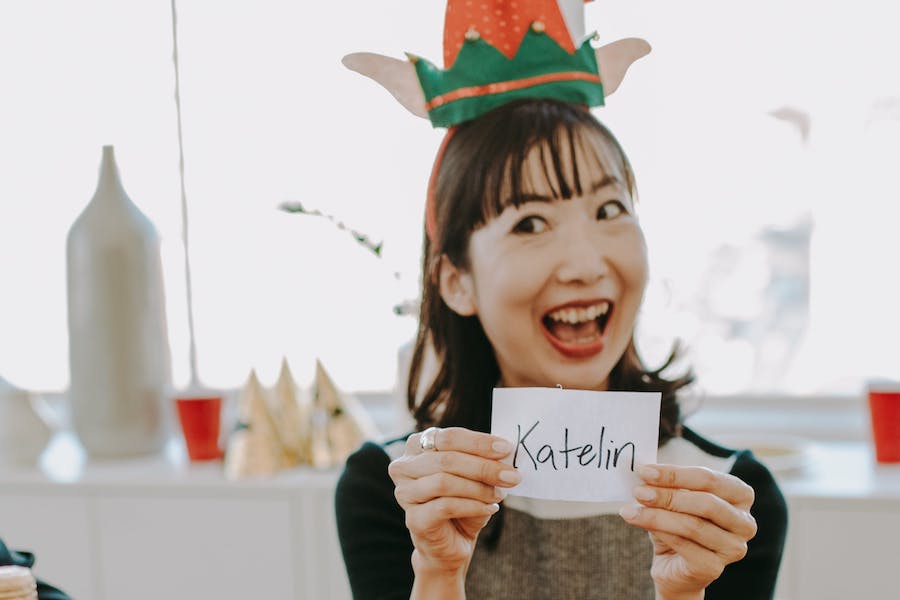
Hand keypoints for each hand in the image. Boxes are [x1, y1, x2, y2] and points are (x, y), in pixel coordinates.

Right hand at [388, 427, 521, 581]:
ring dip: (478, 488)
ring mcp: (405, 493)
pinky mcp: (413, 519)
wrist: (451, 542)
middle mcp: (404, 466)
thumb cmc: (462, 501)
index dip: (479, 443)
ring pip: (444, 482)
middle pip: (446, 459)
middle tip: (511, 476)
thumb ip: (482, 459)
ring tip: (500, 494)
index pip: (449, 437)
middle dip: (483, 467)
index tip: (506, 448)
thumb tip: (504, 451)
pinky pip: (446, 506)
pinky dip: (473, 506)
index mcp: (417, 445)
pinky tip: (490, 508)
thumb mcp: (473, 475)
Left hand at [618, 464, 757, 598]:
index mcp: (740, 495)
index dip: (675, 474)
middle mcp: (744, 523)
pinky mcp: (714, 568)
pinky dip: (658, 531)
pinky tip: (638, 521)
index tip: (645, 471)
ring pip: (692, 525)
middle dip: (667, 495)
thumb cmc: (677, 524)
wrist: (674, 565)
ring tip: (631, 509)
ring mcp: (733, 548)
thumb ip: (667, 484)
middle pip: (705, 502)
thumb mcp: (675, 498)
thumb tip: (645, 472)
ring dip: (657, 515)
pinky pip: (683, 544)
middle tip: (638, 491)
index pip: (709, 479)